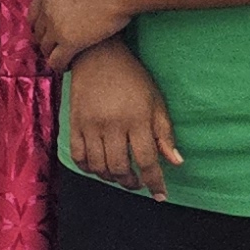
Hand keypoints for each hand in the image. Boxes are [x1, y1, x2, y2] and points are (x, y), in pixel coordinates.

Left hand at [30, 0, 136, 68]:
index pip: (32, 15)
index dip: (39, 25)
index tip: (48, 31)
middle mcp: (47, 12)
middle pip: (37, 34)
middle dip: (45, 42)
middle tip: (55, 49)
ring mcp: (56, 28)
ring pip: (45, 49)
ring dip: (52, 55)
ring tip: (61, 60)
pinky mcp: (69, 43)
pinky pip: (57, 61)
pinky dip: (60, 66)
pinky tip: (68, 67)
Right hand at [62, 43, 182, 197]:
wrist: (98, 56)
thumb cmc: (132, 78)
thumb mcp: (156, 101)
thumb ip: (164, 133)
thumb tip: (176, 162)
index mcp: (137, 119)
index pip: (147, 160)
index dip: (155, 182)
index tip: (160, 194)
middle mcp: (112, 125)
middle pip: (120, 168)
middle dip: (132, 182)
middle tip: (138, 183)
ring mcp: (90, 125)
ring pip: (99, 166)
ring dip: (111, 178)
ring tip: (120, 176)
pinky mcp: (74, 123)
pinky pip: (78, 157)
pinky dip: (88, 168)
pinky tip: (99, 167)